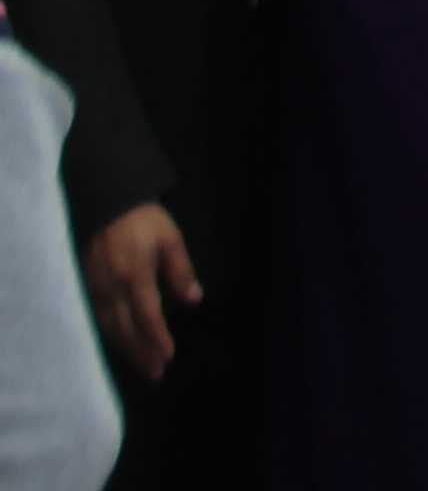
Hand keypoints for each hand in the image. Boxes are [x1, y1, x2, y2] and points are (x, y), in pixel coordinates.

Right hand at [82, 200, 195, 376]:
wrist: (106, 203)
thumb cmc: (143, 220)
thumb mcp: (170, 239)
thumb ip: (181, 271)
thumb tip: (193, 300)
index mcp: (134, 275)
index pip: (147, 315)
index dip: (157, 338)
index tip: (168, 356)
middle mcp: (110, 287)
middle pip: (125, 328)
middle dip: (141, 353)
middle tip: (155, 374)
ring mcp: (94, 289)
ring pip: (108, 327)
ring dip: (125, 349)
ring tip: (142, 367)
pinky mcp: (84, 286)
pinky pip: (95, 318)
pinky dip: (108, 335)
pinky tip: (118, 345)